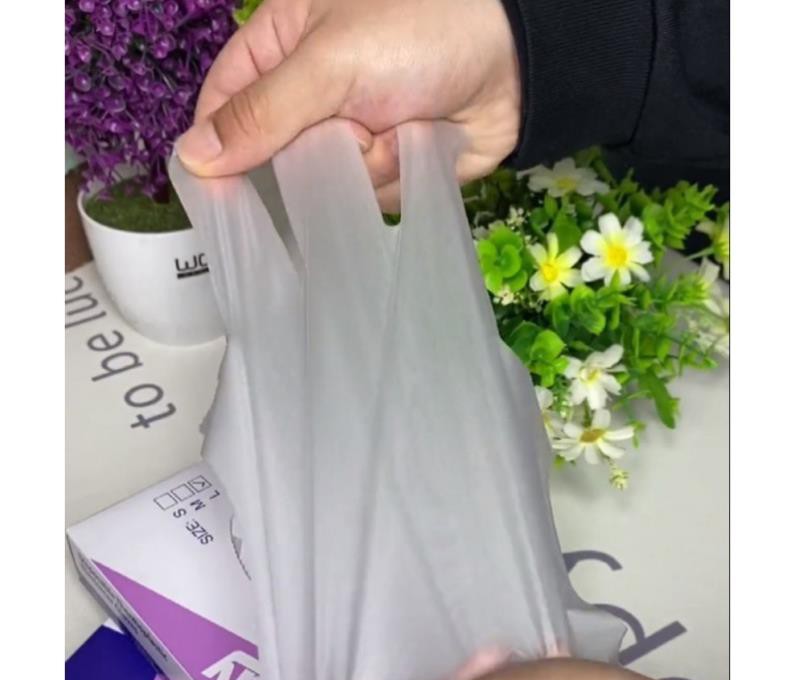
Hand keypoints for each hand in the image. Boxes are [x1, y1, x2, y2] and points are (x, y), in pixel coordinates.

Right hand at [176, 0, 520, 208]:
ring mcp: (353, 134)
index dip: (217, 148)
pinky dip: (395, 173)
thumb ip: (261, 113)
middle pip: (275, 157)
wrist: (516, 58)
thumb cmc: (419, 29)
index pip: (225, 105)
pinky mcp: (389, 165)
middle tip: (348, 128)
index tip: (216, 193)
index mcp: (282, 46)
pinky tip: (417, 142)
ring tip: (397, 122)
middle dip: (311, 154)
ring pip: (325, 183)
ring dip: (363, 161)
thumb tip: (194, 159)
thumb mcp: (328, 61)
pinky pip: (369, 195)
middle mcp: (312, 95)